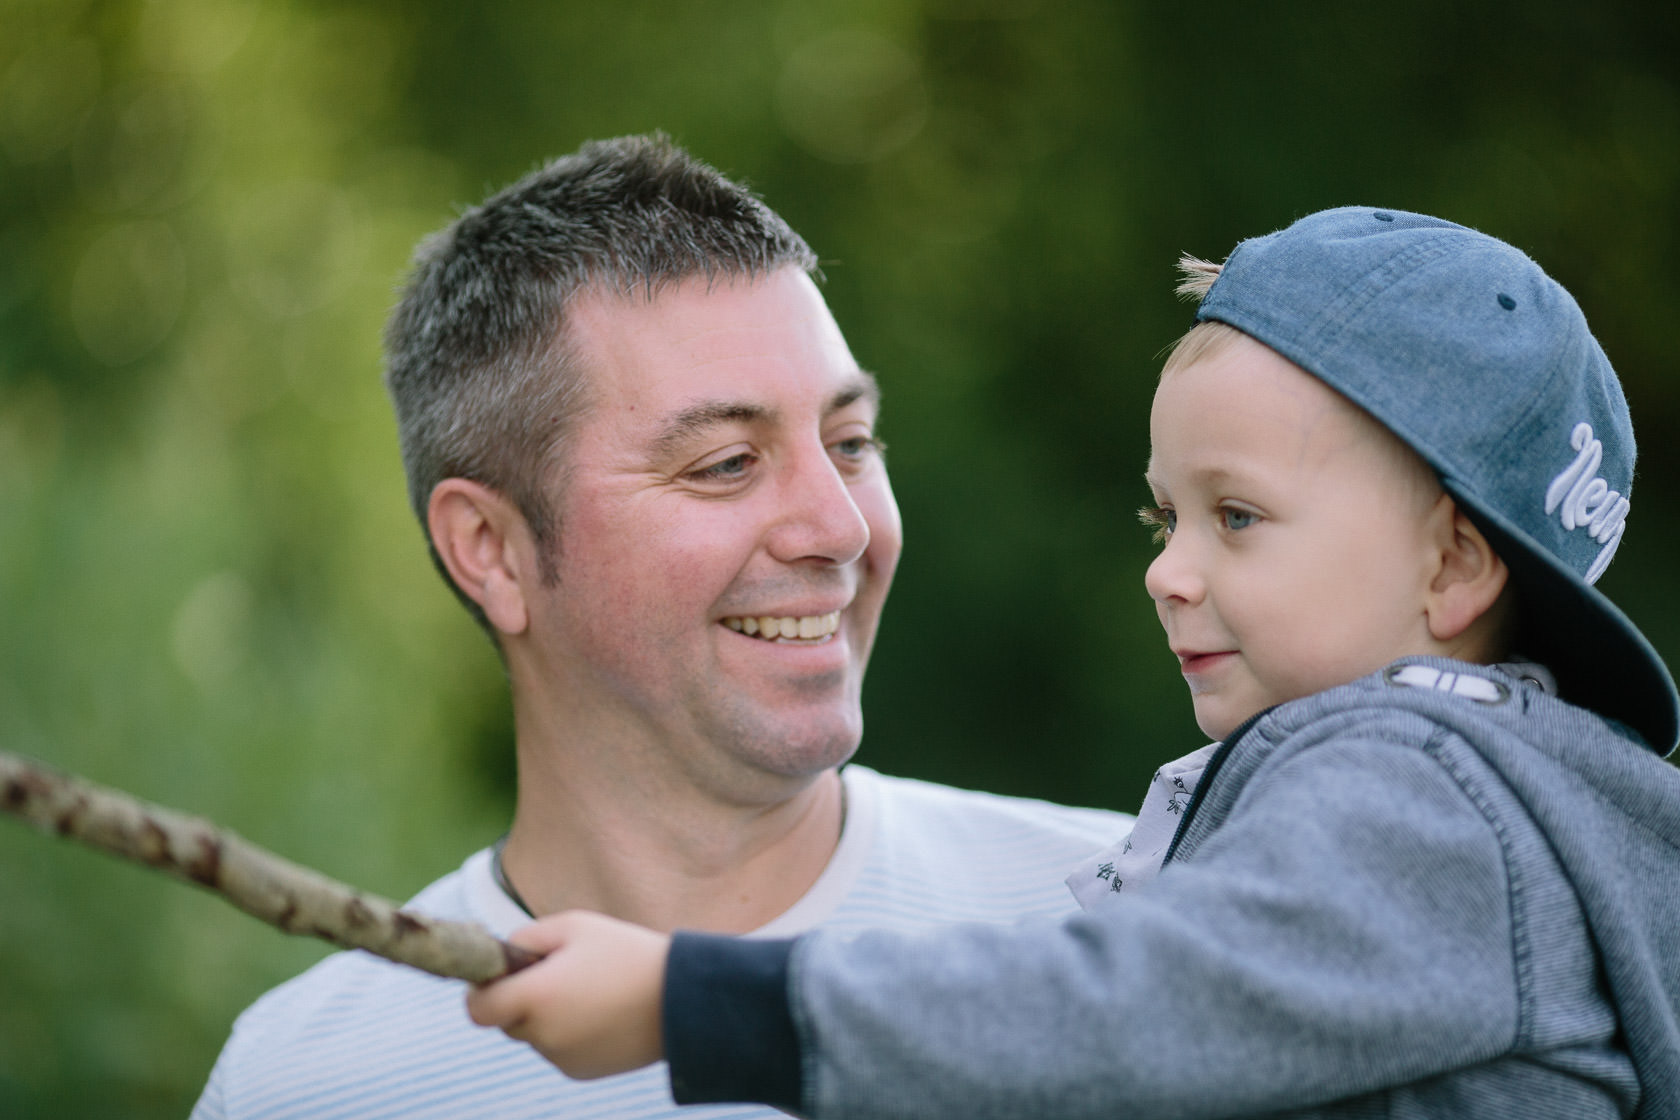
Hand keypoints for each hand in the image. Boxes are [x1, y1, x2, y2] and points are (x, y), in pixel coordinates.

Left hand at [466, 910, 670, 1078]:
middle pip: (507, 1021)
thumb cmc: (626, 953)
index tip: (501, 976)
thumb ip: (527, 938)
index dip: (482, 992)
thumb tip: (503, 956)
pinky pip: (559, 1050)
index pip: (477, 1009)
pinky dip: (570, 1034)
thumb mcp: (575, 926)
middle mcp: (542, 1033)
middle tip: (559, 975)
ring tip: (592, 991)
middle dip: (522, 1000)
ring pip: (536, 1035)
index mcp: (535, 996)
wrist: (681, 999)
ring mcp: (561, 1057)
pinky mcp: (580, 1072)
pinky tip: (603, 1014)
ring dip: (549, 1017)